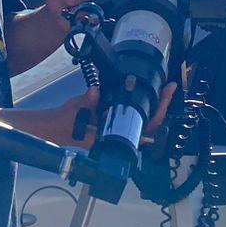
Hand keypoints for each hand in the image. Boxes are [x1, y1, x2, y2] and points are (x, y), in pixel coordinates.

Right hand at [22, 81, 176, 146]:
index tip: (163, 99)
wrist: (55, 129)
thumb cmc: (65, 124)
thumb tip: (95, 93)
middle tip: (170, 88)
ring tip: (165, 89)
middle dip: (161, 105)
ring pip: (144, 120)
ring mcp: (118, 130)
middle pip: (148, 124)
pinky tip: (150, 93)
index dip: (155, 116)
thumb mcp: (75, 110)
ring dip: (155, 105)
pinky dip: (143, 104)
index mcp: (112, 138)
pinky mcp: (115, 122)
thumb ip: (86, 102)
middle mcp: (119, 137)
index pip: (141, 131)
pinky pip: (134, 114)